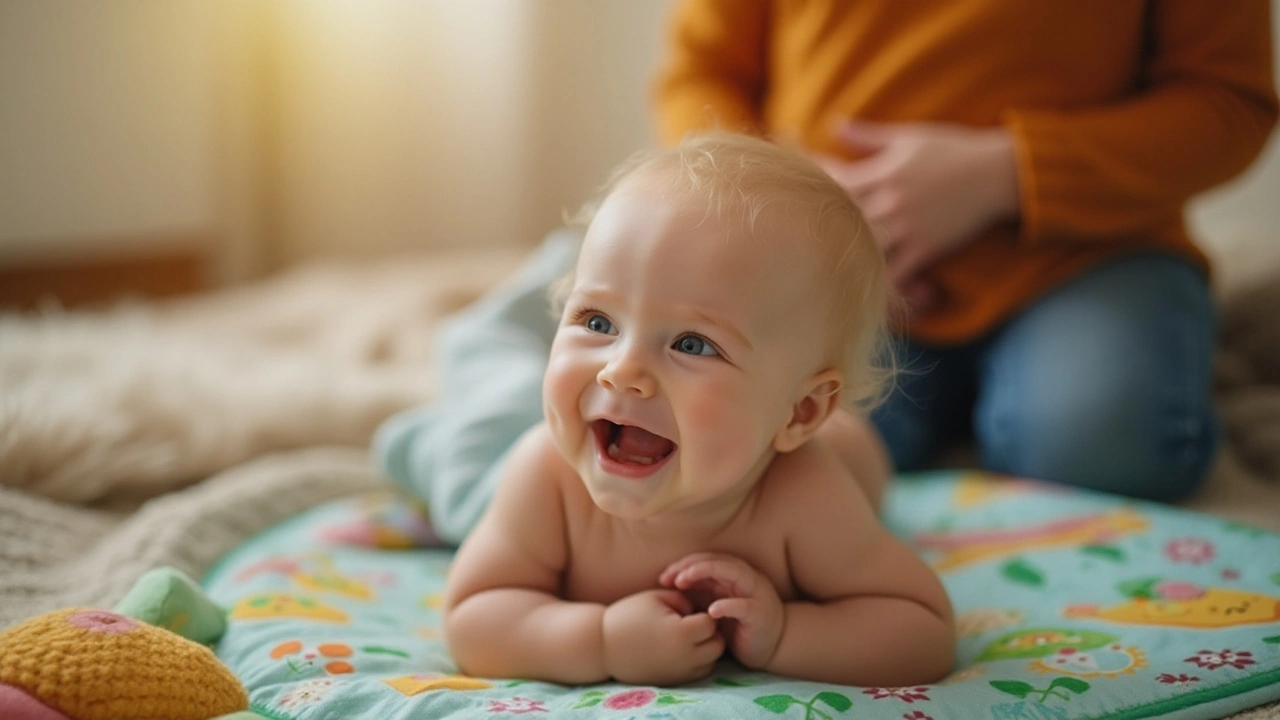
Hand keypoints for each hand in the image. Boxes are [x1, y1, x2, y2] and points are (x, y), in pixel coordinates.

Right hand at [602, 588, 723, 684]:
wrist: (603, 646)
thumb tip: (700, 612)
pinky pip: (699, 672)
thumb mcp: (657, 597)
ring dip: (706, 648)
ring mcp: (680, 672)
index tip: (687, 611)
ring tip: (686, 637)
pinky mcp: (674, 681)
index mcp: (681, 633)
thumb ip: (684, 600)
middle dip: (709, 632)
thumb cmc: (628, 616)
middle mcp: (684, 656)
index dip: (702, 613)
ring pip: (712, 661)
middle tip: (691, 624)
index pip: (711, 623)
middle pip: (717, 645)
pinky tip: (680, 649)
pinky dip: (697, 661)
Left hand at [659, 553, 783, 669]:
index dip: (683, 564)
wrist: (772, 646)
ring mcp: (755, 593)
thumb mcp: (714, 604)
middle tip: (670, 578)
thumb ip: (698, 592)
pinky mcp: (760, 614)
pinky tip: (711, 610)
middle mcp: (745, 578)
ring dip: (706, 573)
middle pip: (716, 561)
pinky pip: (744, 606)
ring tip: (684, 581)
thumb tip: (668, 582)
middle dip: (690, 566)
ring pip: (732, 573)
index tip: (663, 578)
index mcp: (733, 574)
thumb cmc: (738, 625)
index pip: (706, 559)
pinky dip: (728, 606)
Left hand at [810, 120, 1019, 307]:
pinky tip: (865, 282)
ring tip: (823, 261)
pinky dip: (879, 280)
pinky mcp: (924, 249)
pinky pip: (894, 273)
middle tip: (799, 230)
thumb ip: (868, 136)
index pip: (832, 180)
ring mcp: (907, 228)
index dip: (811, 185)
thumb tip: (834, 123)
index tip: (797, 186)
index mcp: (883, 172)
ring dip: (843, 253)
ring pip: (861, 247)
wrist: (998, 174)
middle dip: (818, 222)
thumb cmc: (952, 150)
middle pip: (840, 217)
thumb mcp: (908, 138)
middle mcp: (891, 201)